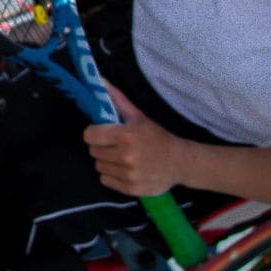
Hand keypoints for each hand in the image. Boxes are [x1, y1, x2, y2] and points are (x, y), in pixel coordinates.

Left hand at [82, 83, 184, 197]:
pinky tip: (124, 169)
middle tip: (114, 145)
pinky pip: (105, 180)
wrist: (180, 163)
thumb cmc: (157, 137)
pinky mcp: (130, 189)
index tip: (102, 132)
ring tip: (120, 157)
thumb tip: (98, 80)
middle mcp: (126, 156)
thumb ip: (117, 100)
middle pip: (93, 151)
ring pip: (98, 166)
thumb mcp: (139, 116)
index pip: (90, 135)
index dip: (94, 133)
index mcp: (126, 136)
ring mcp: (128, 174)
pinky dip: (111, 175)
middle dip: (101, 146)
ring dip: (106, 161)